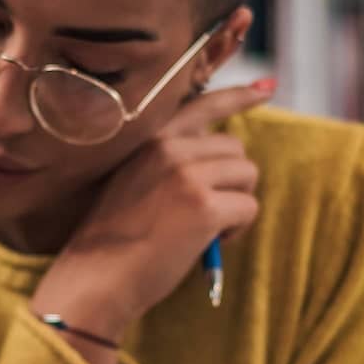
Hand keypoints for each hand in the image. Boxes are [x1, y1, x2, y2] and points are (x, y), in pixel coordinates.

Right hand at [31, 81, 269, 346]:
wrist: (97, 276)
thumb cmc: (116, 238)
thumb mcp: (134, 180)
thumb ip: (170, 161)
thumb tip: (223, 160)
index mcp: (150, 139)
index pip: (203, 103)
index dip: (240, 96)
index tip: (267, 87)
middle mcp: (169, 148)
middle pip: (236, 150)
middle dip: (232, 182)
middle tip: (206, 212)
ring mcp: (187, 175)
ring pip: (247, 175)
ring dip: (236, 204)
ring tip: (206, 229)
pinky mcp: (204, 206)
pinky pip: (248, 208)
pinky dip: (237, 229)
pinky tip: (210, 243)